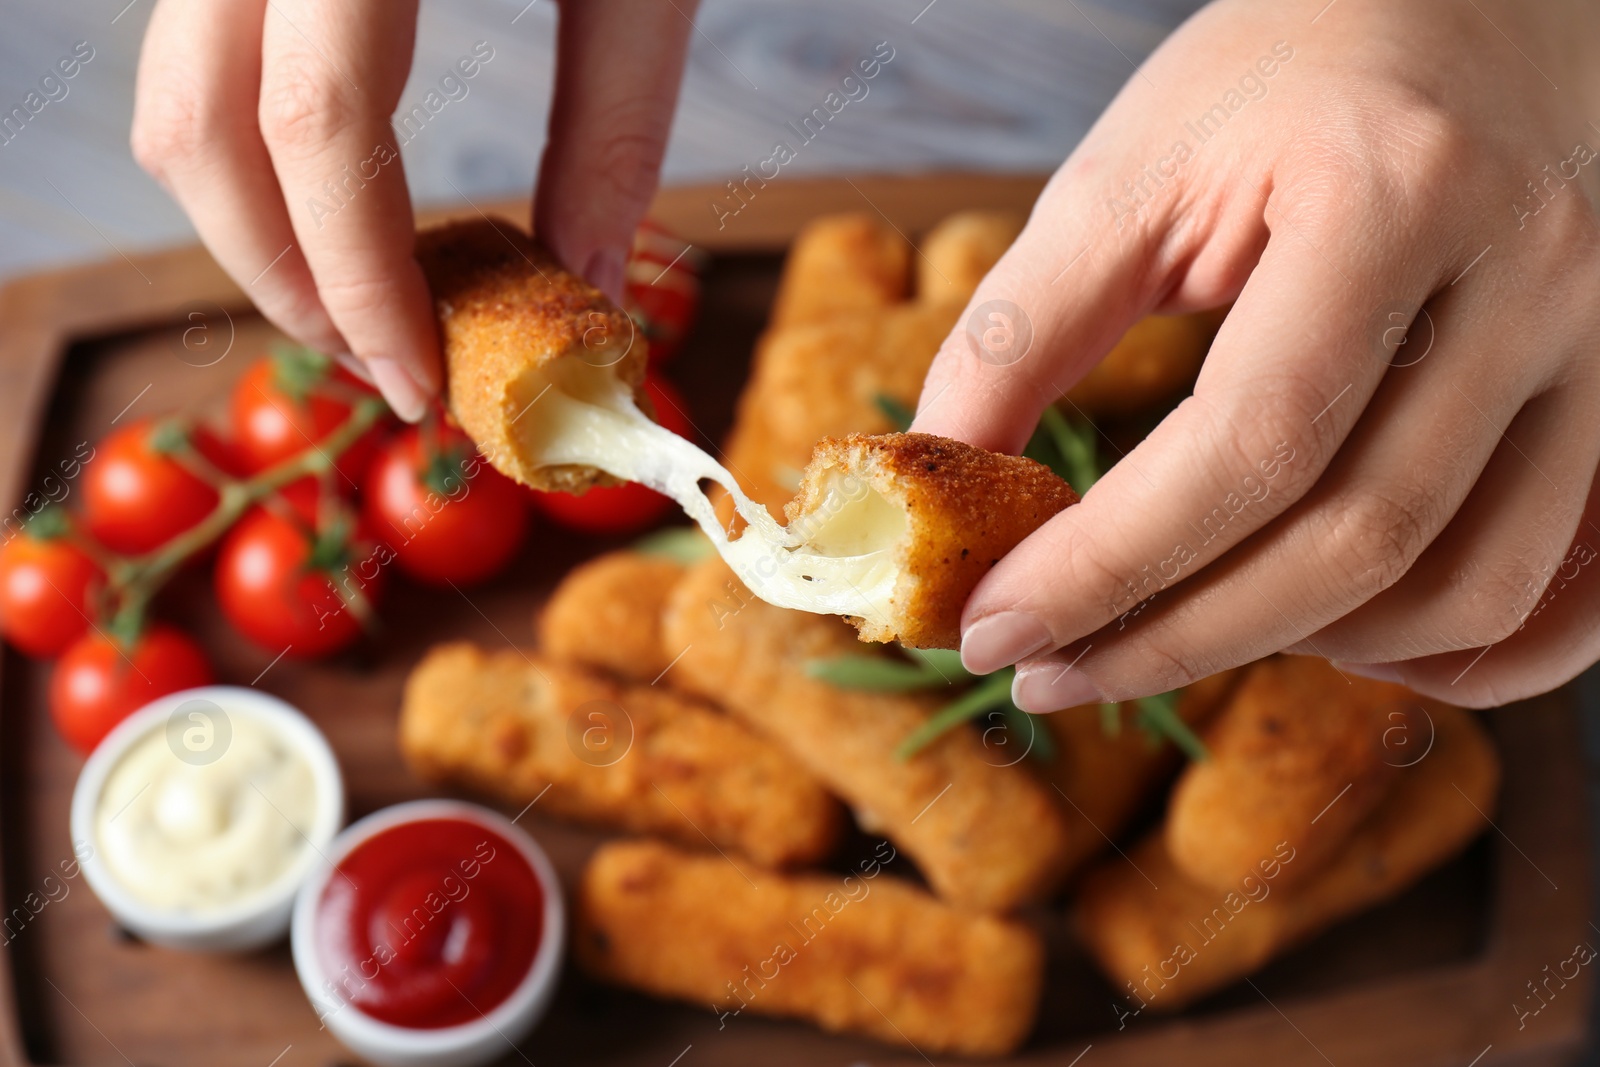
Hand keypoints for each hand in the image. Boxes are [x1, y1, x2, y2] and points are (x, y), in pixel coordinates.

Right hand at [131, 0, 695, 419]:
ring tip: (362, 306)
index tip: (424, 384)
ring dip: (254, 229)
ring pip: (175, 96)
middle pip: (202, 131)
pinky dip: (255, 153)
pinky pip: (203, 54)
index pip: (317, 133)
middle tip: (386, 365)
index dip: (363, 284)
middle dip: (287, 280)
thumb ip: (615, 121)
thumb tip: (583, 282)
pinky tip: (341, 207)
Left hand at [913, 0, 1599, 709]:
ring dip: (1300, 653)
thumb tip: (935, 480)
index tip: (990, 624)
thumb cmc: (1283, 74)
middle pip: (1355, 543)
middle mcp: (1534, 280)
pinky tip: (1327, 639)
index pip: (1249, 444)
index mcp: (1395, 196)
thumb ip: (1024, 324)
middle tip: (1045, 669)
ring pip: (1464, 593)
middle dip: (1174, 639)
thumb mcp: (1132, 168)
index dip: (1106, 564)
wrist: (1468, 2)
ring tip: (1168, 633)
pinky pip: (1563, 594)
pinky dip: (1446, 658)